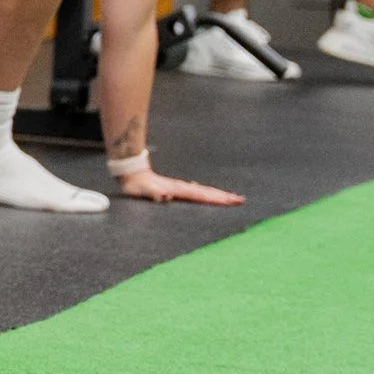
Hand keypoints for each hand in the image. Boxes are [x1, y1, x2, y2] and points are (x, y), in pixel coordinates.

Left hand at [111, 161, 242, 206]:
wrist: (132, 172)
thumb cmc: (137, 185)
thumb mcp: (142, 191)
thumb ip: (154, 194)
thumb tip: (165, 196)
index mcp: (178, 190)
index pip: (201, 196)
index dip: (215, 199)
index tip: (230, 201)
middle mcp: (183, 188)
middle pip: (207, 192)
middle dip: (224, 197)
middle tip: (241, 200)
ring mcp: (181, 187)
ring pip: (204, 191)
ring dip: (218, 195)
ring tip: (232, 198)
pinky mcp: (178, 188)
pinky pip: (197, 192)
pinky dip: (207, 194)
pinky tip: (211, 196)